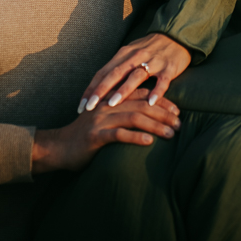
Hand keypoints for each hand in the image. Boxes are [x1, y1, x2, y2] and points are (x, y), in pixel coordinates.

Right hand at [31, 88, 180, 173]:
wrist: (60, 147)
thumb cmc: (86, 136)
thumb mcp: (105, 120)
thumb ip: (121, 113)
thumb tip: (145, 114)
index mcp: (111, 99)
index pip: (141, 94)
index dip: (160, 100)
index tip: (177, 110)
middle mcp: (107, 105)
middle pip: (141, 104)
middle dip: (163, 113)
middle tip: (180, 123)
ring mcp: (101, 119)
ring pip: (134, 117)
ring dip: (155, 125)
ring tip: (171, 134)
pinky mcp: (95, 136)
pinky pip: (119, 135)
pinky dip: (135, 137)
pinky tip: (150, 142)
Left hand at [79, 33, 190, 113]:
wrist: (176, 35)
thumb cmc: (150, 48)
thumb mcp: (131, 54)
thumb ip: (117, 68)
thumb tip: (99, 86)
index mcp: (124, 54)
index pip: (103, 72)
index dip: (91, 88)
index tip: (81, 105)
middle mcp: (136, 56)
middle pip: (115, 73)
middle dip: (101, 90)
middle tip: (89, 107)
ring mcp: (153, 62)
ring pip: (136, 76)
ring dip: (123, 90)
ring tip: (112, 104)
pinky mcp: (169, 68)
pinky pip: (162, 81)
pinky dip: (156, 91)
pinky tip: (150, 102)